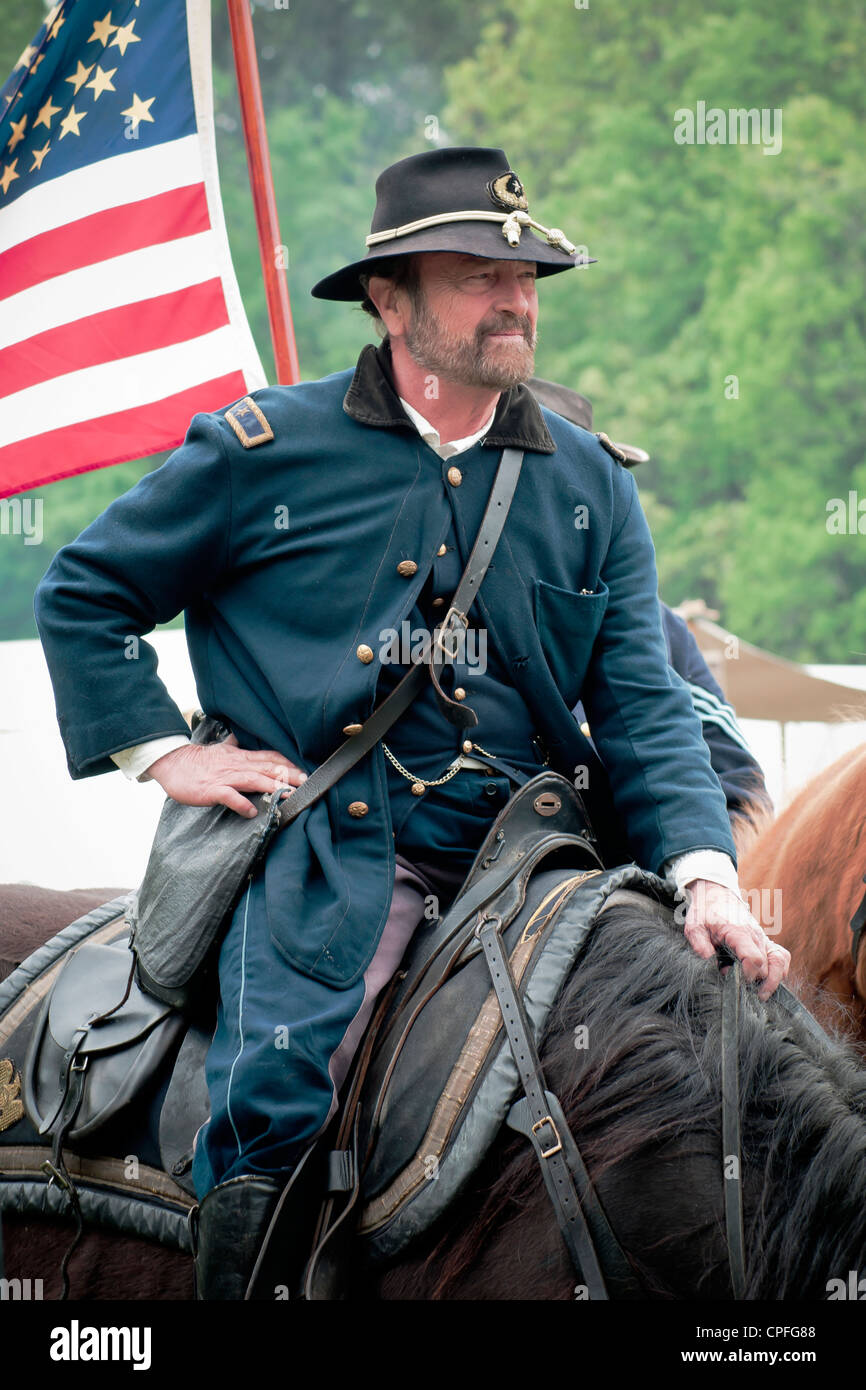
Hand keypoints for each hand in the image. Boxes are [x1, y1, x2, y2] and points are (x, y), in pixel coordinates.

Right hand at [146, 733, 306, 818]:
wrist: (172, 764)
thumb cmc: (197, 761)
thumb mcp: (220, 750)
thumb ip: (233, 745)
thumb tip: (239, 737)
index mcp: (240, 757)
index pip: (269, 757)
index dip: (288, 762)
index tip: (305, 769)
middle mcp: (236, 765)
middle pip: (267, 768)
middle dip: (288, 774)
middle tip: (307, 781)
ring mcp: (224, 777)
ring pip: (252, 780)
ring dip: (272, 786)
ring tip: (289, 794)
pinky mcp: (212, 790)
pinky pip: (228, 796)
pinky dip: (241, 803)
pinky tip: (252, 811)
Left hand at [680, 879, 789, 1000]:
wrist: (716, 895)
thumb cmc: (705, 913)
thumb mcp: (694, 927)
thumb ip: (699, 944)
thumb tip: (707, 960)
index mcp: (738, 932)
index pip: (754, 958)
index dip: (749, 975)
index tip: (739, 984)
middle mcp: (755, 935)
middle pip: (769, 965)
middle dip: (759, 983)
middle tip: (744, 992)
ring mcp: (763, 938)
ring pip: (781, 961)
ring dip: (774, 980)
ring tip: (761, 994)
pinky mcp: (765, 941)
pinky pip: (782, 956)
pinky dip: (780, 970)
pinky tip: (767, 981)